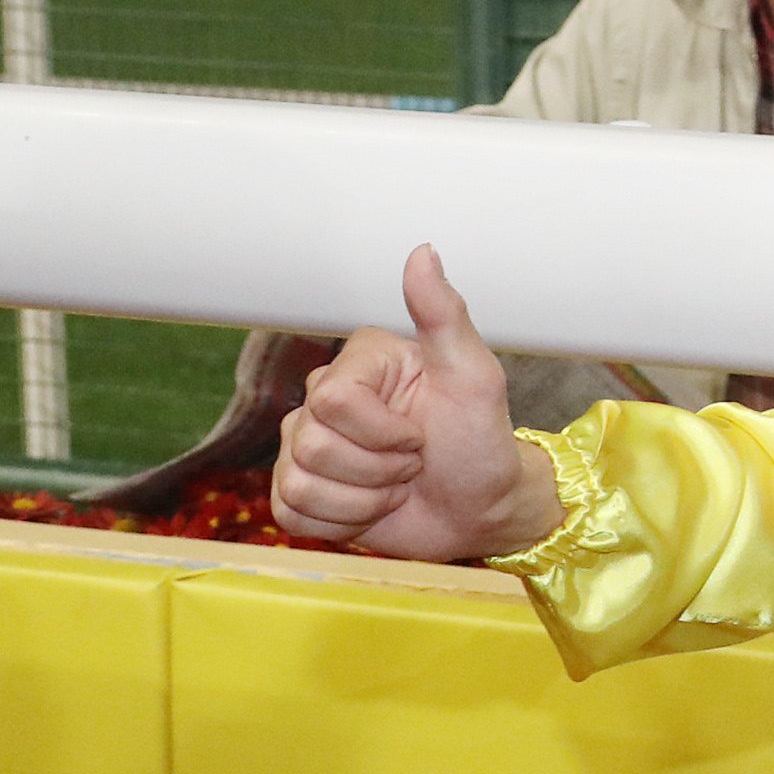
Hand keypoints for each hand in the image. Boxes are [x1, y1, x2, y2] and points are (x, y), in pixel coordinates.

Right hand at [271, 245, 561, 558]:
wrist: (483, 510)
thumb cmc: (482, 442)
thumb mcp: (476, 379)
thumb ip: (445, 316)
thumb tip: (423, 251)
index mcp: (361, 364)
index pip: (333, 402)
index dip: (383, 433)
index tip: (421, 434)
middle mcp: (324, 399)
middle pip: (312, 444)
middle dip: (378, 469)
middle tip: (413, 463)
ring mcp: (305, 447)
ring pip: (300, 483)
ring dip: (365, 499)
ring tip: (397, 486)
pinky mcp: (299, 494)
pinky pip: (291, 513)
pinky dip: (342, 522)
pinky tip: (373, 509)